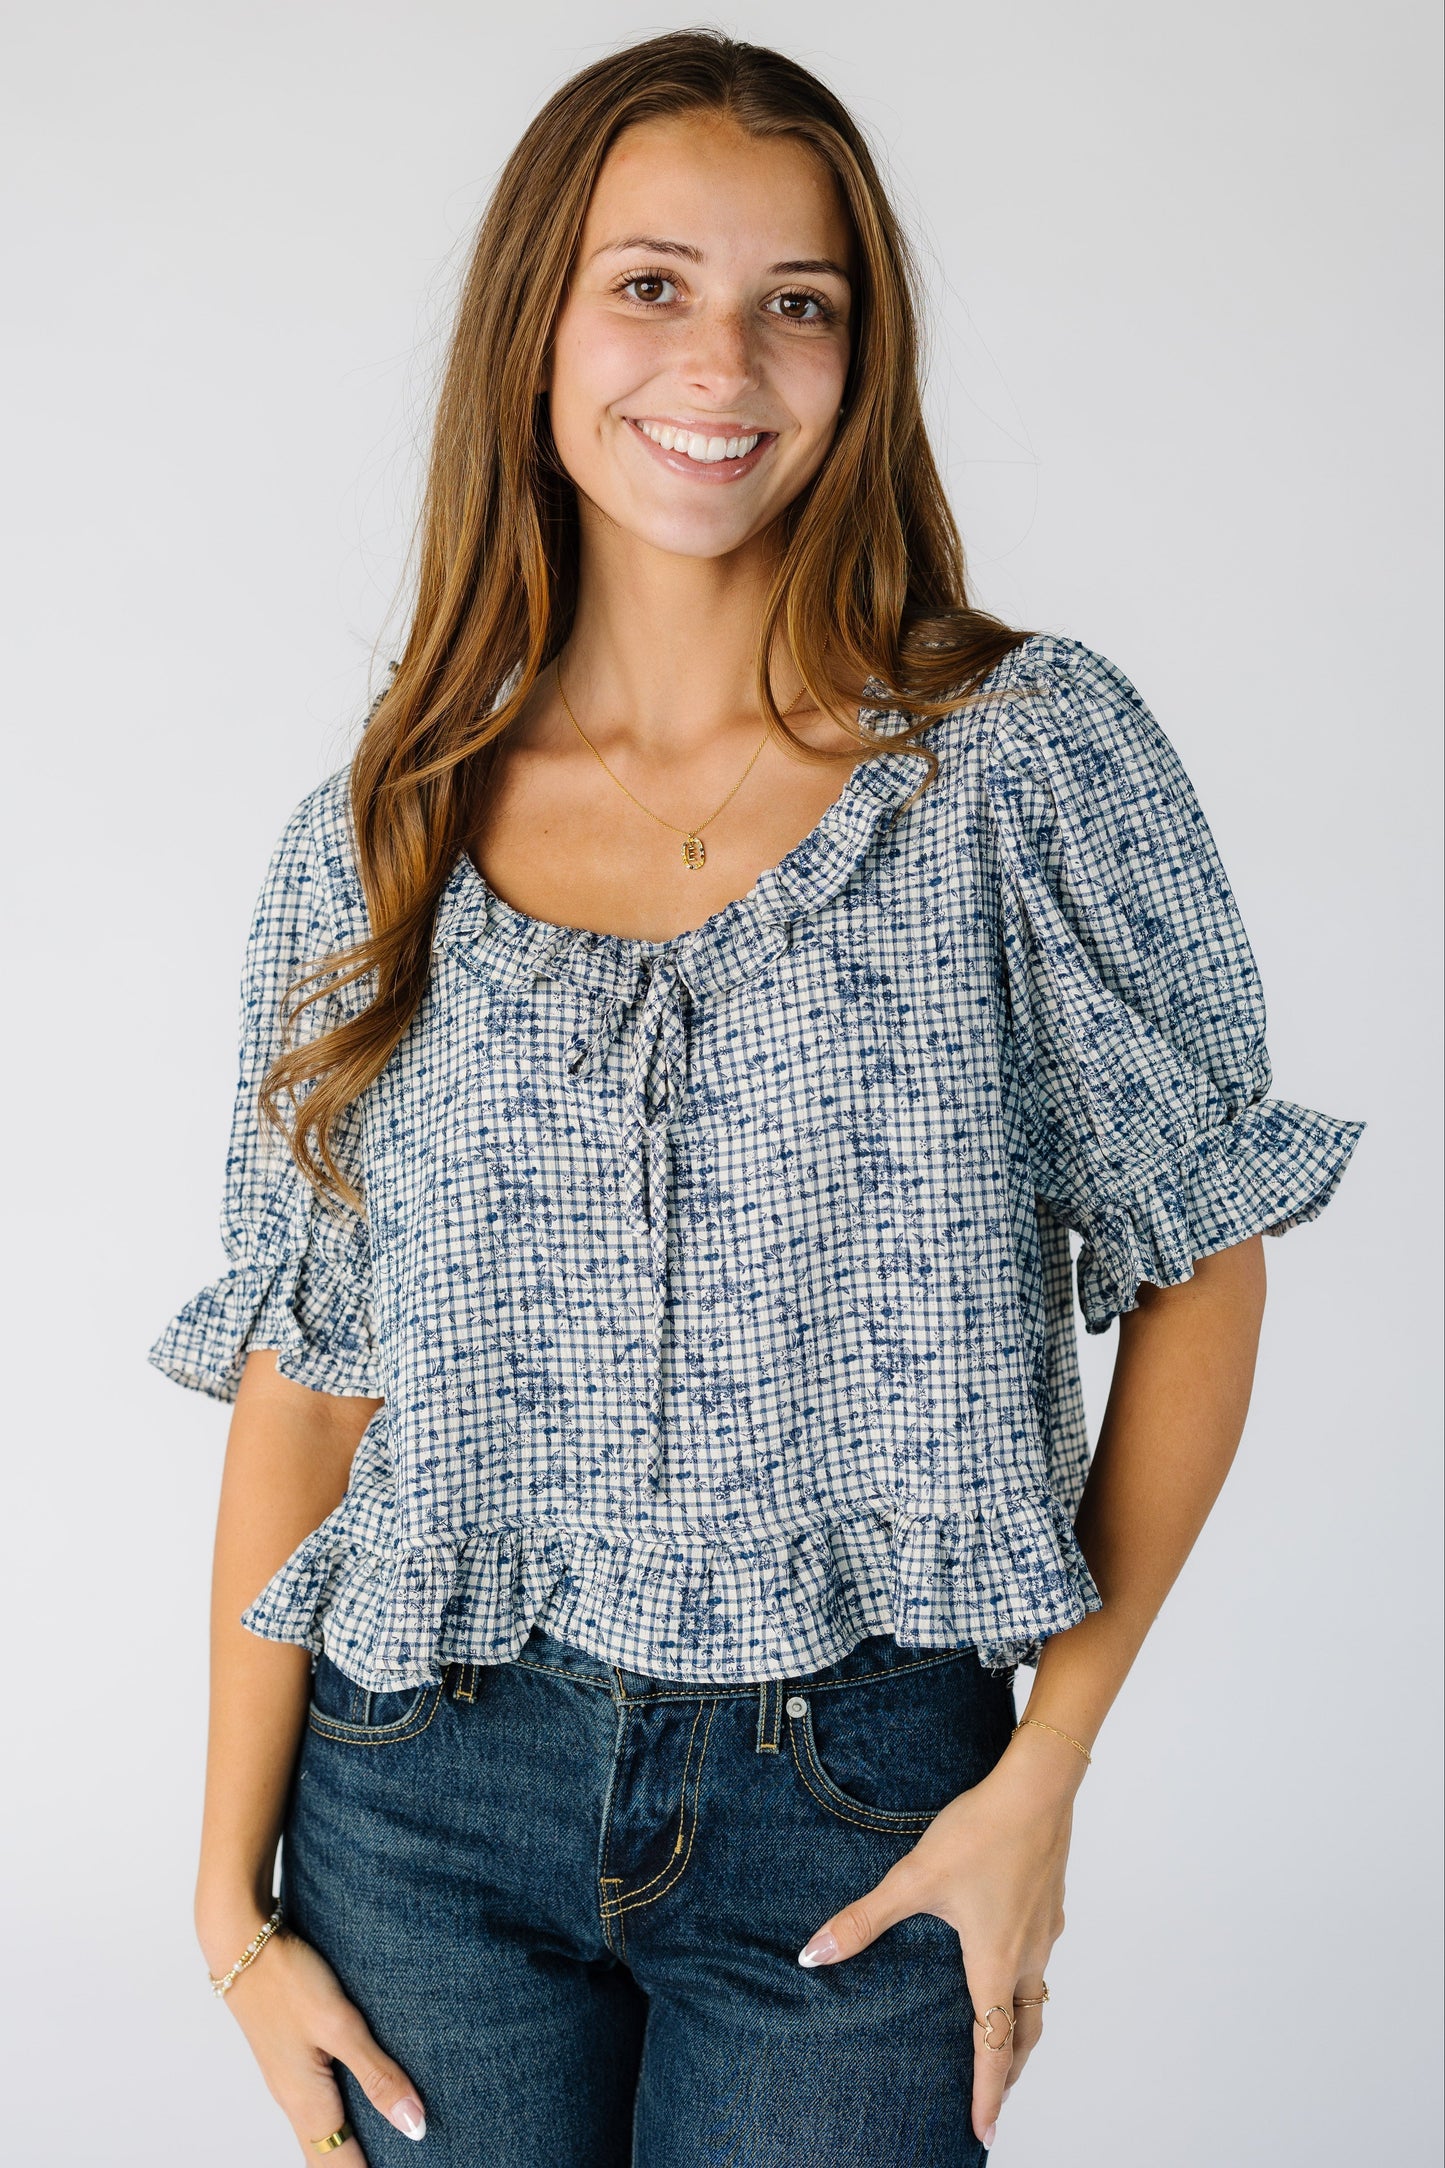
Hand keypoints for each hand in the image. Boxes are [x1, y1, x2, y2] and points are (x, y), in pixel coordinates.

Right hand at [201, 1906, 426, 2158]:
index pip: (343, 2167)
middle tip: (397, 2161)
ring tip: (388, 2149)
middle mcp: (295, 2104)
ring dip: (351, 2148)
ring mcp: (290, 2084)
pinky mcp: (291, 2062)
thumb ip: (377, 2075)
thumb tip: (413, 2128)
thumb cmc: (288, 1981)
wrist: (242, 1945)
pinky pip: (318, 2110)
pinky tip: (363, 2107)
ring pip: (323, 2137)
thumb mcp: (341, 2026)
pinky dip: (342, 2123)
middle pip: (329, 2159)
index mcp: (308, 2105)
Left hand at [795, 1727, 1082, 2150]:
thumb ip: (863, 1919)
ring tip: (1004, 2042)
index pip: (992, 2047)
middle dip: (1009, 2072)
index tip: (984, 2134)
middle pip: (1025, 2033)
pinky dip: (1027, 1983)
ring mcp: (1044, 1930)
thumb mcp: (913, 1878)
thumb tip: (813, 1955)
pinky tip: (1008, 1956)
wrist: (1037, 1789)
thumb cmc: (979, 1834)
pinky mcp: (1050, 1903)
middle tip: (994, 2100)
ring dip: (1022, 2030)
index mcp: (994, 1963)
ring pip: (1038, 1998)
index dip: (987, 2094)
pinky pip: (1041, 1961)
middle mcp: (1027, 1955)